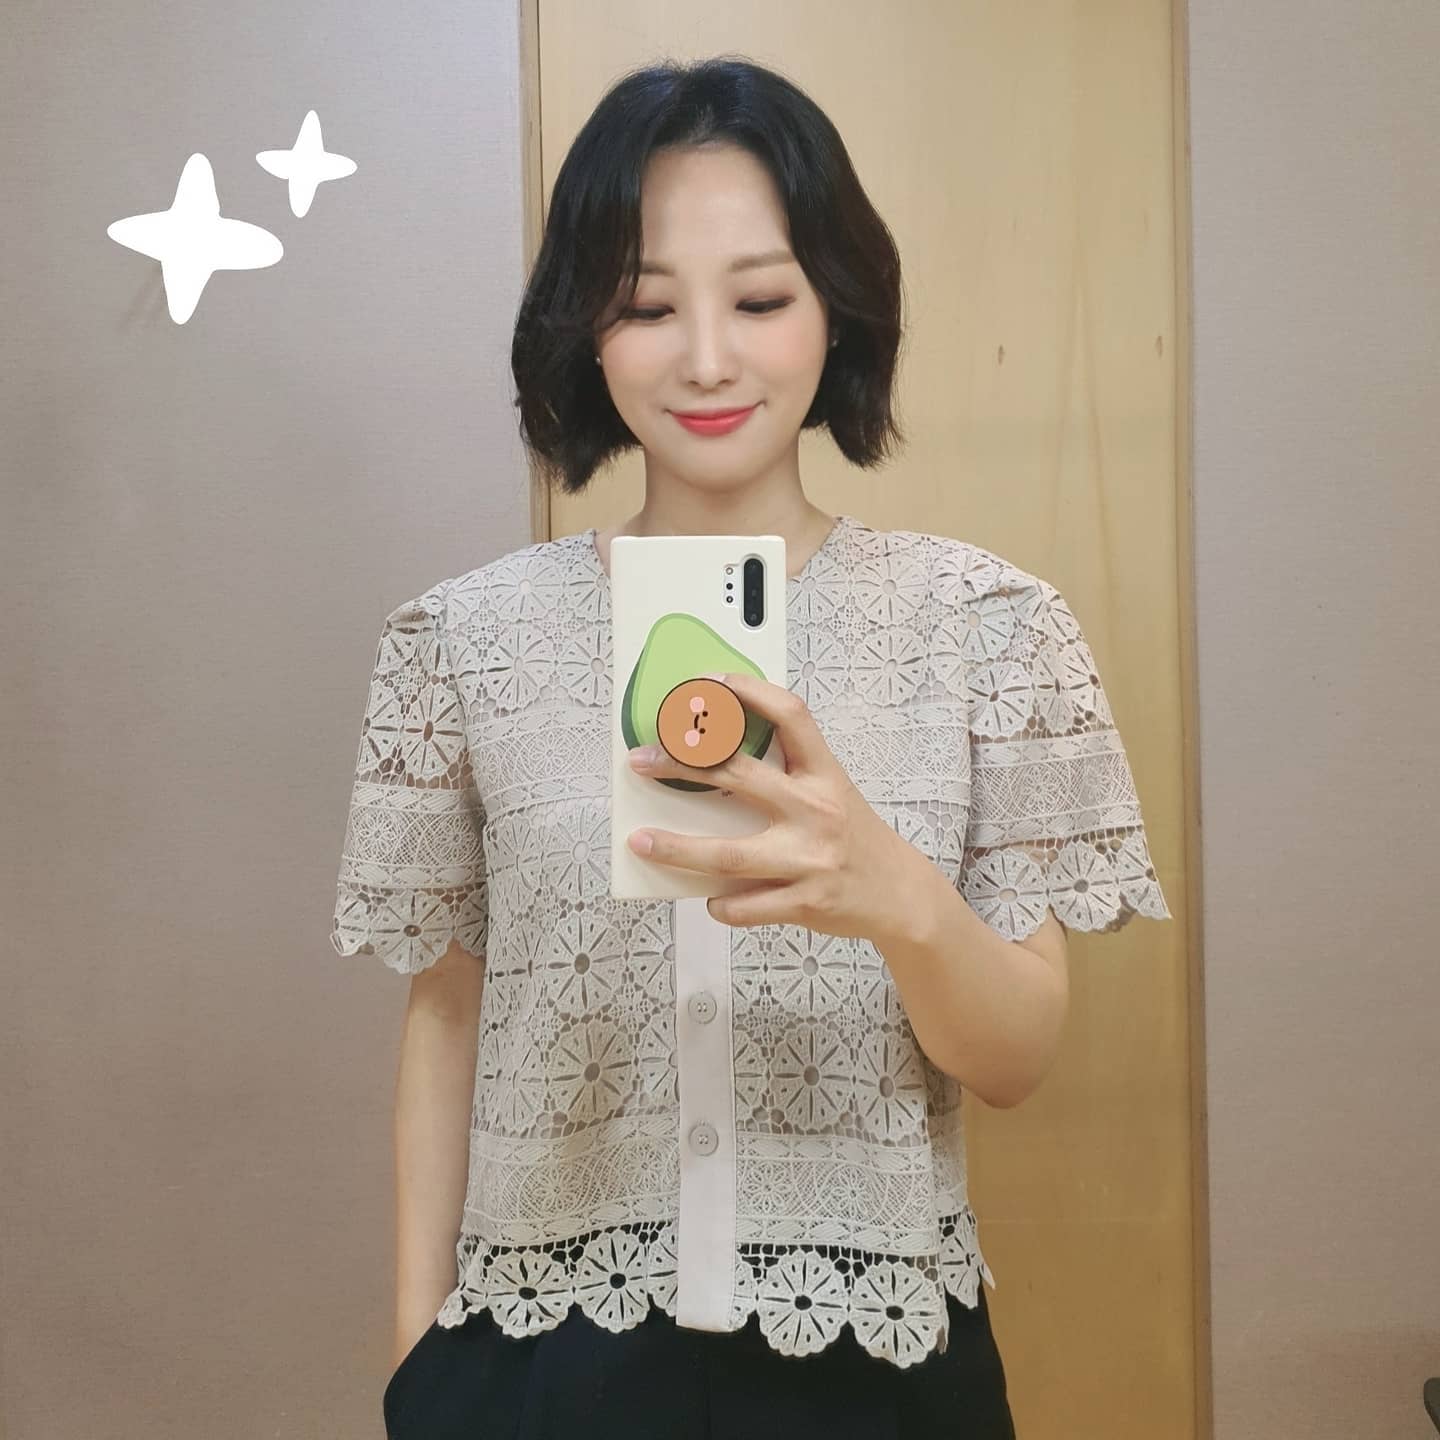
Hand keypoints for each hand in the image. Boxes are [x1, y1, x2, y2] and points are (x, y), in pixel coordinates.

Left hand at [625, 671, 930, 940]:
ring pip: (729, 854)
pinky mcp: (804, 902)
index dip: (749, 692)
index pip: (790, 716)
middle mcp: (816, 810)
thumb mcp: (833, 791)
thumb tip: (717, 755)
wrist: (902, 895)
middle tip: (642, 760)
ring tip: (642, 841)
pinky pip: (745, 905)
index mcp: (825, 775)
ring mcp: (810, 859)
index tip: (708, 682)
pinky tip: (708, 897)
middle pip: (739, 776)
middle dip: (682, 764)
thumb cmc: (855, 838)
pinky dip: (721, 903)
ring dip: (678, 848)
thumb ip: (787, 773)